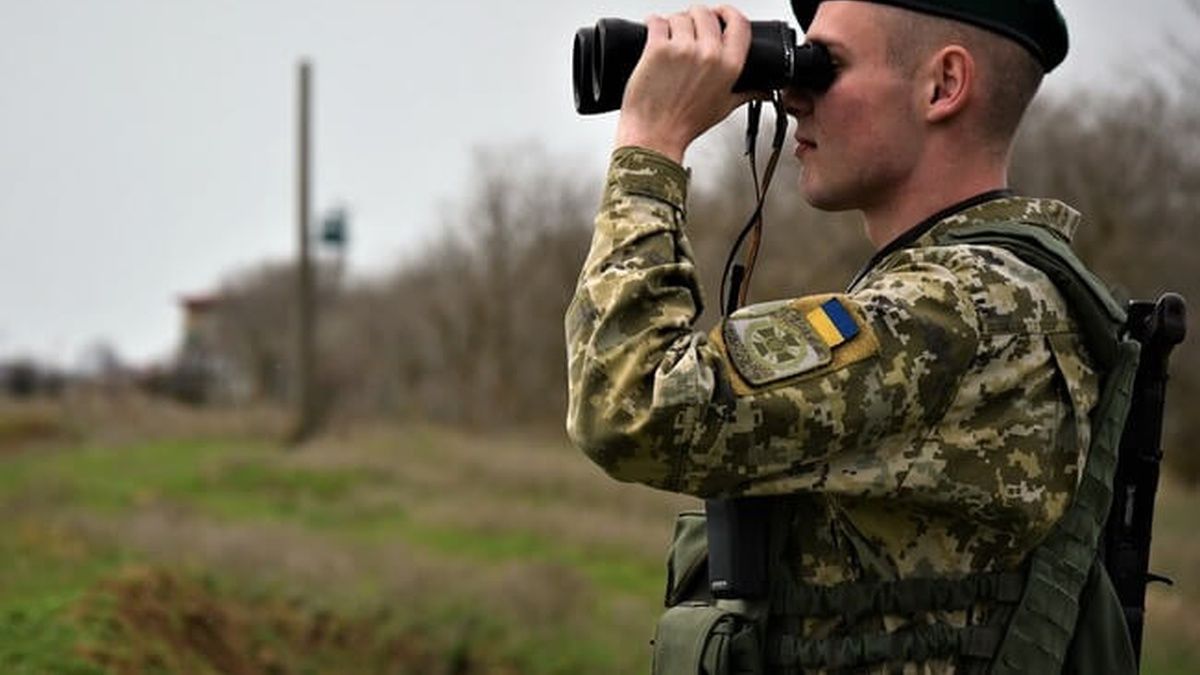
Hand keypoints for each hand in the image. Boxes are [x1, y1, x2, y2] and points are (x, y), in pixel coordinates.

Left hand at [614, 5, 755, 162]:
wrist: (655, 135)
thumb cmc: (685, 124)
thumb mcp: (724, 108)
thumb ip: (747, 93)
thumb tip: (762, 90)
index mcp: (729, 65)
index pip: (739, 23)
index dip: (728, 13)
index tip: (720, 13)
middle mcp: (709, 54)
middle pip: (706, 14)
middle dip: (696, 19)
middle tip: (688, 32)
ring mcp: (683, 49)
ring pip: (680, 16)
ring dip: (673, 25)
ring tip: (669, 42)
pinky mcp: (657, 48)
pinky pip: (656, 21)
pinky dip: (653, 25)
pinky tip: (654, 37)